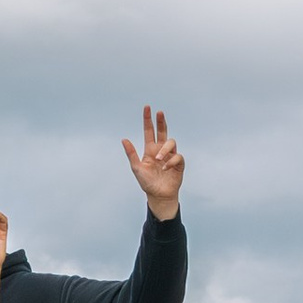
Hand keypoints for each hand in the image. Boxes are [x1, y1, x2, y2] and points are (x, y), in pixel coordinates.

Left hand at [123, 105, 183, 219]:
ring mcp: (171, 156)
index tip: (147, 108)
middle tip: (159, 112)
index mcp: (150, 149)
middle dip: (161, 121)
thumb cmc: (146, 182)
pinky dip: (171, 161)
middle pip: (163, 131)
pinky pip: (177, 156)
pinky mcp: (179, 163)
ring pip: (171, 142)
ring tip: (159, 159)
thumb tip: (124, 139)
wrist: (158, 195)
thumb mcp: (136, 168)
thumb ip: (131, 154)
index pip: (149, 131)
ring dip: (165, 149)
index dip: (148, 120)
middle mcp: (161, 150)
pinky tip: (165, 168)